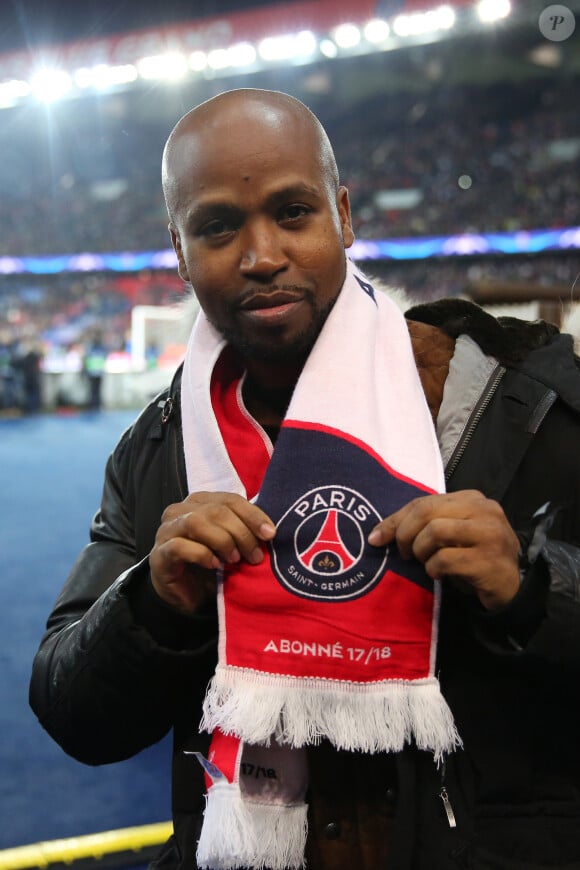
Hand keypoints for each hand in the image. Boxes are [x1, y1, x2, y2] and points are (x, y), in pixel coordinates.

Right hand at [149, 492, 275, 613]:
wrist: (186, 595)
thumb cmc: (211, 565)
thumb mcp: (233, 545)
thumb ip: (245, 532)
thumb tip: (270, 532)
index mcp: (200, 502)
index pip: (230, 499)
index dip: (252, 515)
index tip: (270, 534)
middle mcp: (180, 511)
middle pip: (216, 510)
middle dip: (241, 532)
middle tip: (254, 555)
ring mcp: (166, 531)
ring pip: (196, 522)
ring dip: (222, 541)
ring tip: (234, 560)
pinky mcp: (159, 554)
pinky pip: (180, 546)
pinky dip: (201, 554)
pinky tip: (215, 566)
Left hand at [368, 490, 519, 609]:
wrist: (510, 585)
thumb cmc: (473, 556)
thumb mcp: (450, 534)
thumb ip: (424, 525)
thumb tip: (377, 534)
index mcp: (472, 498)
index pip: (423, 502)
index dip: (395, 520)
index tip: (377, 538)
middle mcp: (484, 509)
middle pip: (426, 512)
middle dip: (404, 534)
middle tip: (403, 554)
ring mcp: (490, 533)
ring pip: (435, 531)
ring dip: (421, 551)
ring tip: (426, 563)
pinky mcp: (489, 560)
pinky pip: (445, 559)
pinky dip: (434, 568)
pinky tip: (439, 574)